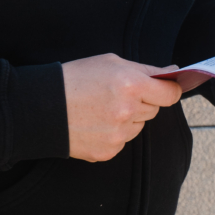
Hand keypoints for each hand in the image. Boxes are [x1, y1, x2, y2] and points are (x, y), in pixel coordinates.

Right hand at [63, 54, 180, 161]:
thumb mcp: (111, 62)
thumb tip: (174, 72)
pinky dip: (114, 134)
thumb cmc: (75, 79)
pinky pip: (123, 141)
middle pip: (153, 110)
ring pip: (138, 127)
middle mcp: (127, 112)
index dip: (169, 90)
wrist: (41, 107)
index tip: (166, 89)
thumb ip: (147, 69)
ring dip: (128, 119)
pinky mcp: (107, 151)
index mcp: (131, 85)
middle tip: (118, 94)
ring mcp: (118, 135)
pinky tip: (95, 124)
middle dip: (143, 102)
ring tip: (102, 109)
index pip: (170, 94)